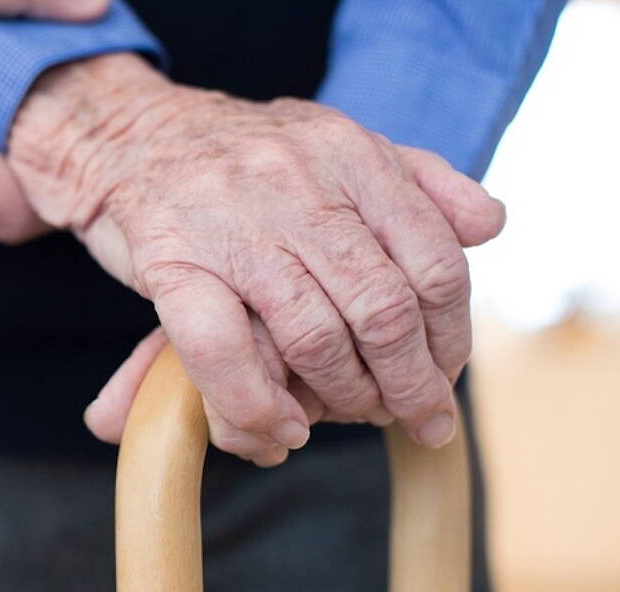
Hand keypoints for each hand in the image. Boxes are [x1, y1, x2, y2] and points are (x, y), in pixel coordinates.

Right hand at [7, 54, 505, 464]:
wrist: (129, 134)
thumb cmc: (241, 157)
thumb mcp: (336, 144)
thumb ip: (419, 179)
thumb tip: (490, 225)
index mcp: (349, 152)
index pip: (433, 259)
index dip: (450, 334)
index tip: (444, 374)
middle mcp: (297, 182)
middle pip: (383, 308)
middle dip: (412, 383)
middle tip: (417, 417)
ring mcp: (232, 225)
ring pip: (314, 337)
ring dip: (344, 399)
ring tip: (348, 418)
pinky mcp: (172, 263)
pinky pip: (225, 352)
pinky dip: (258, 405)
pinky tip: (281, 429)